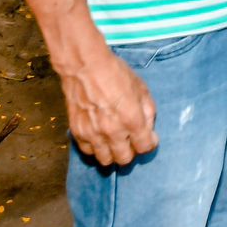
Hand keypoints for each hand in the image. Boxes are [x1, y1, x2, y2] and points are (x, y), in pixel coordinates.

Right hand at [56, 46, 158, 166]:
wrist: (85, 66)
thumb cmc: (116, 73)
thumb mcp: (141, 89)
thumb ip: (148, 112)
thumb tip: (149, 130)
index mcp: (132, 120)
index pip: (145, 147)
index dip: (149, 143)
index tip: (148, 137)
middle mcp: (112, 132)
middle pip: (124, 159)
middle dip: (131, 151)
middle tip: (130, 140)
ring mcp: (93, 134)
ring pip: (105, 160)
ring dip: (112, 153)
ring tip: (114, 141)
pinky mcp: (77, 132)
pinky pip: (88, 151)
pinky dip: (95, 147)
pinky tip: (99, 136)